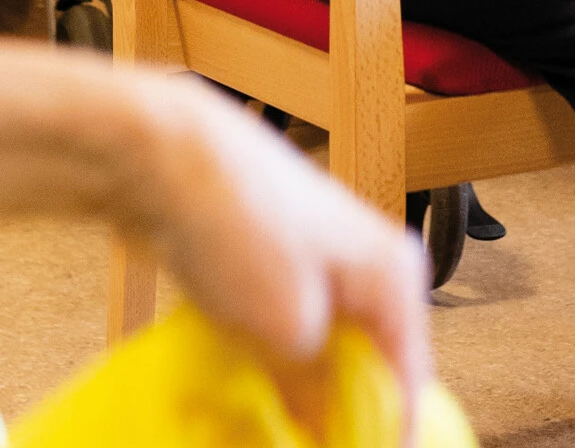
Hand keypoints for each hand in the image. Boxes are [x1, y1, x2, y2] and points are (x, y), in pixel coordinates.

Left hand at [143, 81, 433, 433]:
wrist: (165, 156)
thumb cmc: (239, 224)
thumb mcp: (285, 330)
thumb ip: (317, 390)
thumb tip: (321, 428)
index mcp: (396, 275)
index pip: (408, 382)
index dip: (381, 436)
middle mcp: (371, 265)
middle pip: (366, 367)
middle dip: (333, 416)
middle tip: (294, 443)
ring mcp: (323, 259)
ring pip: (322, 351)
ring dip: (296, 394)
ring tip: (262, 427)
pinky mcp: (279, 261)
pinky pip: (285, 330)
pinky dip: (266, 363)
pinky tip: (237, 389)